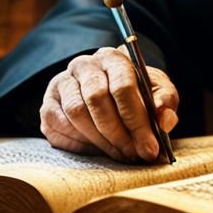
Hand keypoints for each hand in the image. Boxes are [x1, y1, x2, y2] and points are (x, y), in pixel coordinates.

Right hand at [39, 45, 178, 162]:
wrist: (109, 98)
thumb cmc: (138, 94)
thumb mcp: (158, 93)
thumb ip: (165, 103)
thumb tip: (164, 118)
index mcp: (113, 57)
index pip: (123, 86)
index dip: (137, 120)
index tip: (149, 147)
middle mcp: (84, 64)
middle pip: (97, 99)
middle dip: (118, 133)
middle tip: (133, 155)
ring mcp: (62, 82)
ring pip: (77, 113)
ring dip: (100, 140)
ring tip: (119, 154)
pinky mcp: (48, 104)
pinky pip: (58, 124)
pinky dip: (78, 142)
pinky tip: (96, 149)